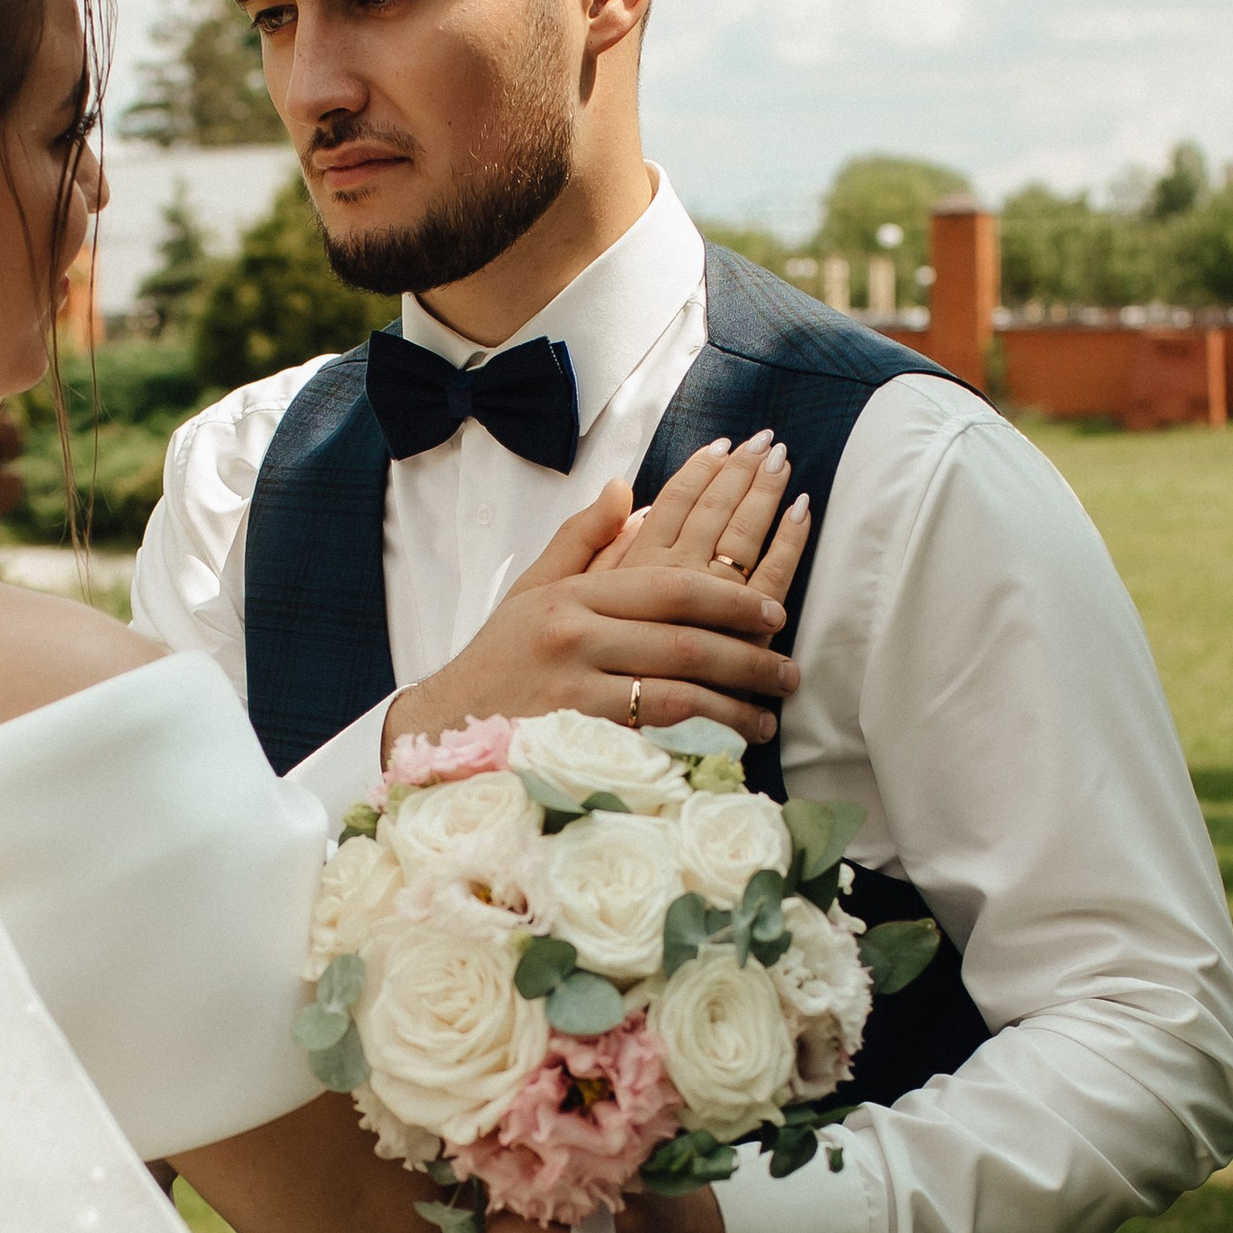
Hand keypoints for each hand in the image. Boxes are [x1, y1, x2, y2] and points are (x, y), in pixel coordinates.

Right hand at [378, 441, 809, 763]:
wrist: (443, 728)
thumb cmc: (496, 662)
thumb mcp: (531, 593)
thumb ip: (581, 541)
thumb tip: (628, 489)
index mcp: (572, 595)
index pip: (669, 587)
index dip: (729, 597)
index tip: (773, 611)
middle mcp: (573, 634)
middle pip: (683, 637)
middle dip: (747, 652)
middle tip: (788, 667)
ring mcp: (573, 686)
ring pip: (677, 686)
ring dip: (734, 700)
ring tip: (771, 713)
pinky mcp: (573, 734)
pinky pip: (651, 734)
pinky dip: (700, 736)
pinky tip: (730, 743)